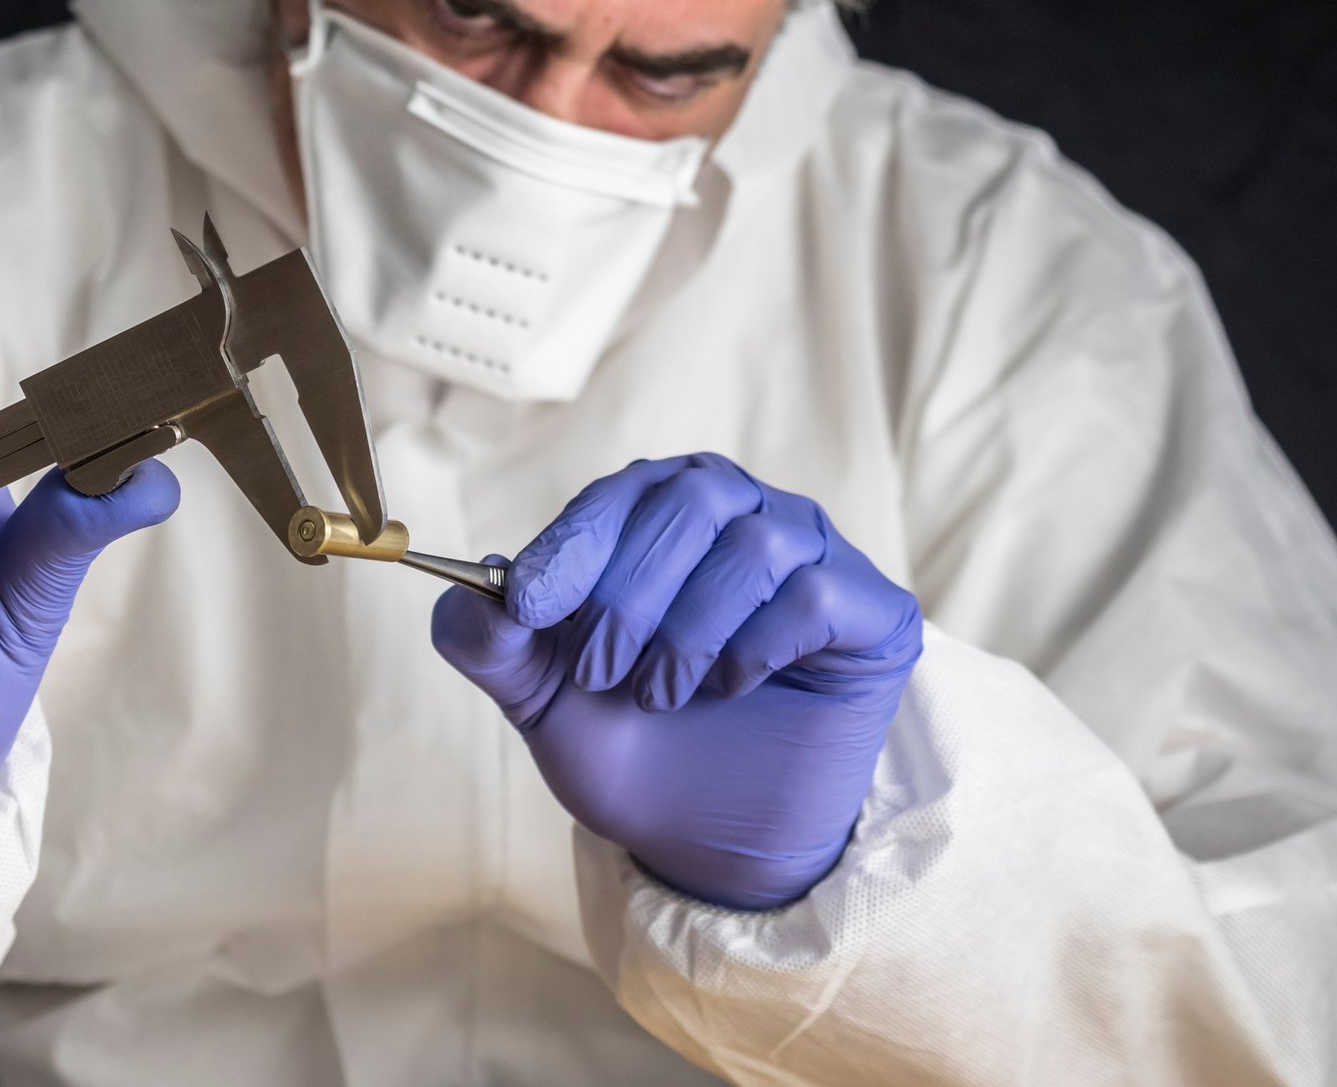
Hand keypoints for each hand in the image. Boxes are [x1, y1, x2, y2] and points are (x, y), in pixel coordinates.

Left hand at [432, 453, 920, 909]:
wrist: (717, 842)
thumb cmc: (639, 752)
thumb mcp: (551, 706)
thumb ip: (501, 649)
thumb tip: (464, 599)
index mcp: (665, 519)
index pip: (623, 493)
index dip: (575, 543)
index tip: (531, 605)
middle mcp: (746, 517)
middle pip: (693, 499)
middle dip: (633, 590)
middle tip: (605, 673)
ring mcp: (816, 558)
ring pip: (756, 543)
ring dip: (692, 626)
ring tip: (664, 694)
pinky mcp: (873, 612)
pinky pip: (817, 592)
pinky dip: (759, 642)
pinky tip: (733, 686)